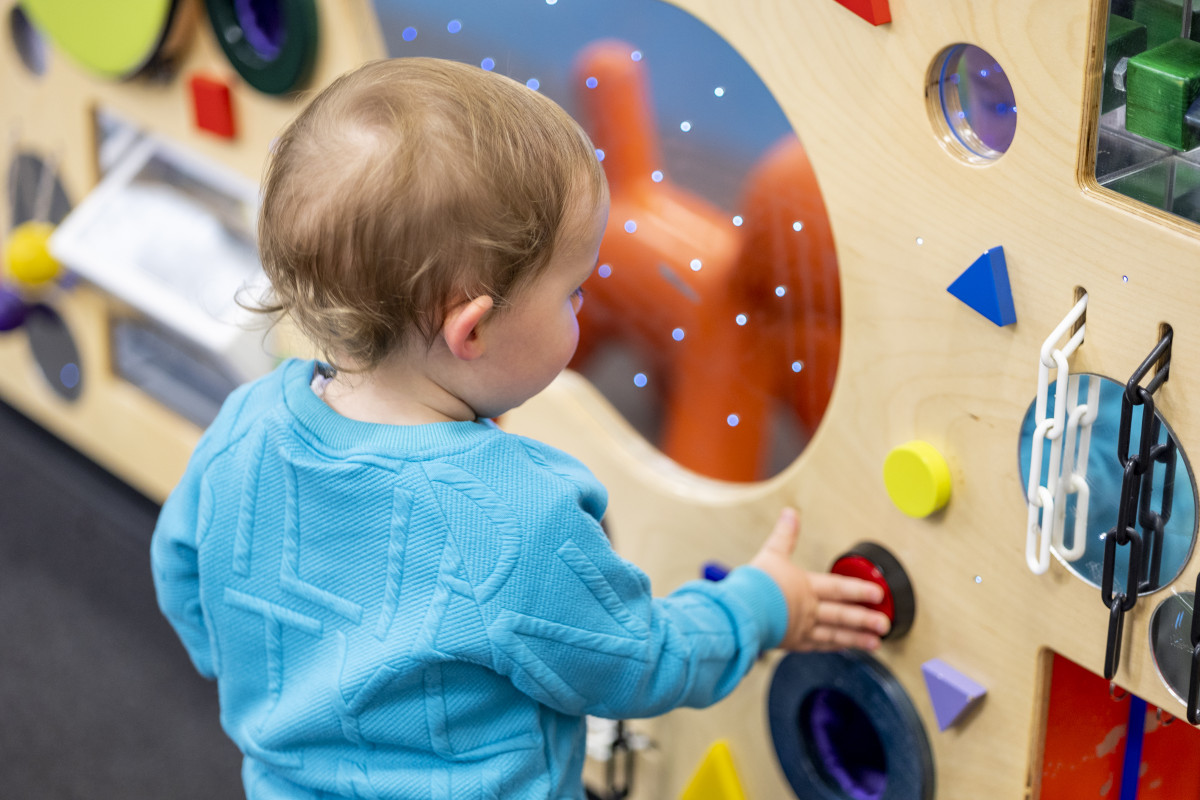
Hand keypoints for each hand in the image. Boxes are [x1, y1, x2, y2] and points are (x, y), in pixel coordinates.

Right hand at [750, 508, 891, 650]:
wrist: (741, 612)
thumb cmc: (754, 584)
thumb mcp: (771, 553)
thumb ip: (784, 534)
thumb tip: (791, 513)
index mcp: (805, 586)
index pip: (839, 588)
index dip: (860, 590)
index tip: (879, 595)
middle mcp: (808, 609)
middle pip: (842, 614)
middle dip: (865, 619)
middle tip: (885, 624)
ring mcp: (801, 628)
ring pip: (834, 634)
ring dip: (856, 638)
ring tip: (875, 643)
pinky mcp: (791, 642)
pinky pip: (817, 646)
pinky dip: (832, 647)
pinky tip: (843, 649)